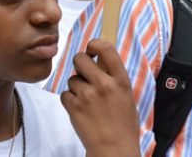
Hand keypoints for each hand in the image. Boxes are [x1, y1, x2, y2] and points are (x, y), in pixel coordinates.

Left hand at [59, 40, 140, 156]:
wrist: (114, 149)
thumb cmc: (124, 125)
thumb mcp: (126, 96)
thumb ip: (113, 77)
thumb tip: (98, 60)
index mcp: (120, 80)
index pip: (106, 48)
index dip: (95, 44)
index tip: (92, 48)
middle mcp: (103, 84)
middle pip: (80, 58)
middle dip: (79, 64)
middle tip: (84, 74)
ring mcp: (87, 95)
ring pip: (72, 79)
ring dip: (76, 87)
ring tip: (87, 101)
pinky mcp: (74, 107)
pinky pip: (65, 94)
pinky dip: (69, 100)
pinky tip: (80, 109)